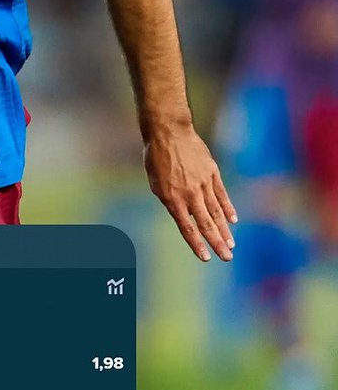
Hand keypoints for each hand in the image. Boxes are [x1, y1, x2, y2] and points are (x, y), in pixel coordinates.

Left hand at [143, 124, 236, 260]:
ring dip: (225, 230)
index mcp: (172, 198)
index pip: (187, 227)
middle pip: (206, 223)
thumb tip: (185, 216)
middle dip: (216, 242)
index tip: (205, 258)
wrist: (169, 132)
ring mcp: (204, 183)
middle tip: (227, 258)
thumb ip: (170, 201)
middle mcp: (190, 194)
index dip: (196, 244)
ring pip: (217, 211)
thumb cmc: (157, 157)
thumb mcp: (156, 183)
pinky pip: (222, 194)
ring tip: (231, 245)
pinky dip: (228, 208)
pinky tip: (233, 220)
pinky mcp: (213, 173)